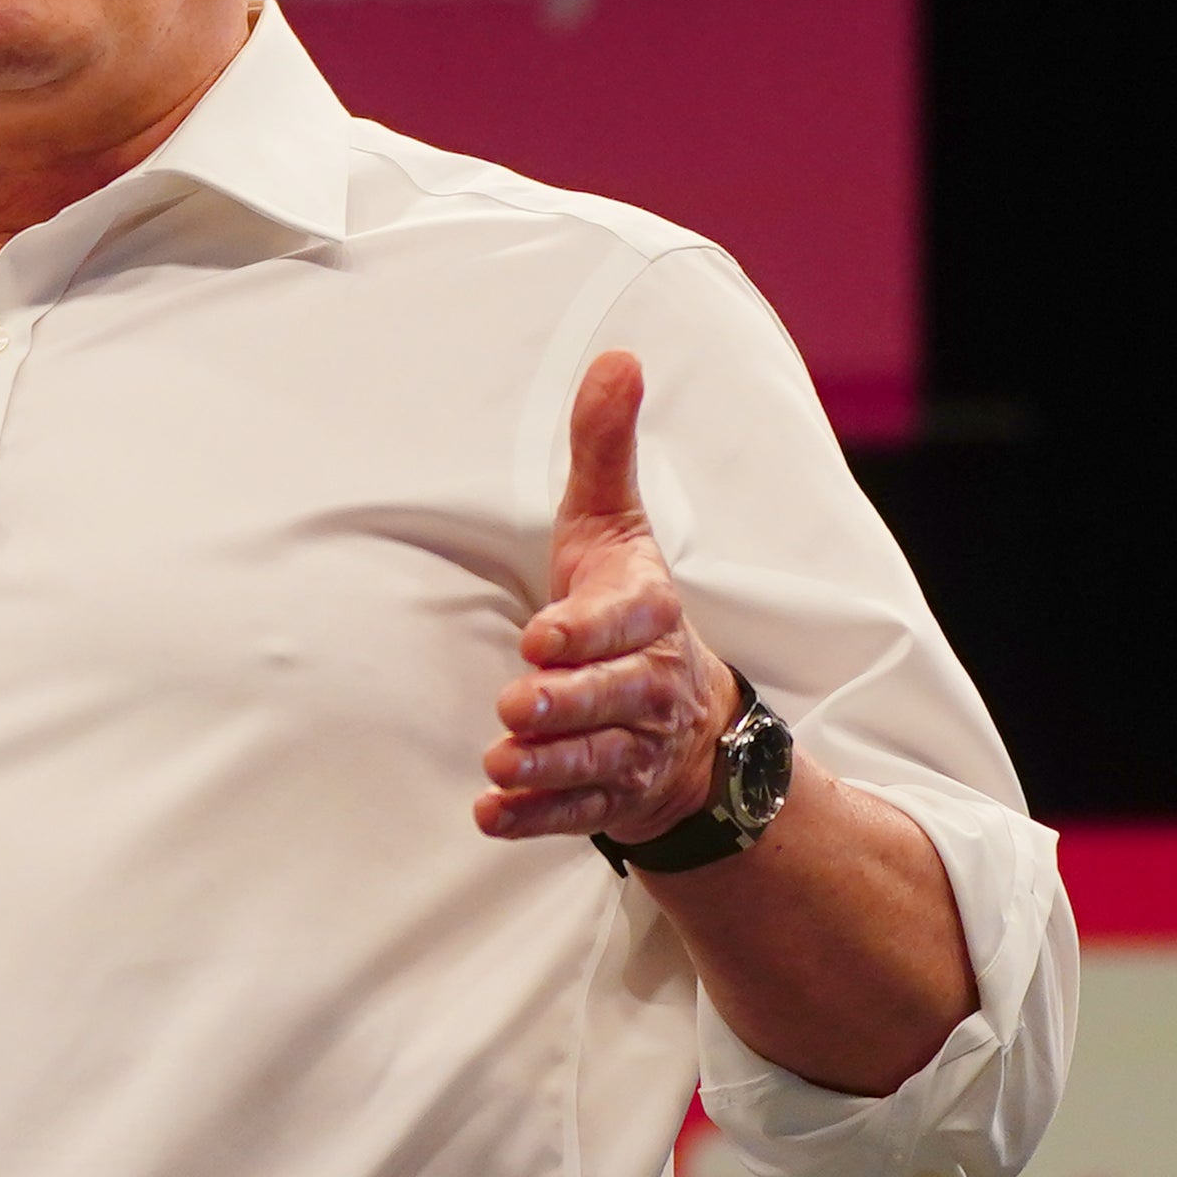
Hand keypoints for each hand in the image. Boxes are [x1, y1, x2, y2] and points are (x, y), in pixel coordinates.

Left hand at [476, 350, 737, 845]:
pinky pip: (578, 811)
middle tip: (516, 705)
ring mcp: (633, 747)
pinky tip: (489, 818)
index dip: (587, 632)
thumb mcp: (615, 522)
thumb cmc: (626, 605)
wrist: (687, 721)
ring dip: (547, 767)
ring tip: (499, 766)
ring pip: (595, 760)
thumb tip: (617, 356)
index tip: (539, 637)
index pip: (628, 621)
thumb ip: (604, 448)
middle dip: (567, 704)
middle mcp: (649, 684)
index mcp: (649, 614)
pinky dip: (535, 820)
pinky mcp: (611, 793)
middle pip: (613, 698)